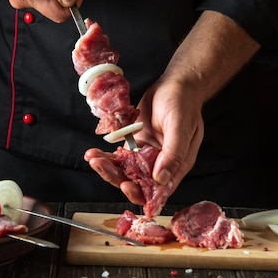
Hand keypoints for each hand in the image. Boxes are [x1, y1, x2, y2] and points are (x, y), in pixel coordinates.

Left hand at [85, 76, 204, 203]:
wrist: (175, 85)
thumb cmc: (183, 104)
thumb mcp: (180, 127)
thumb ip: (173, 154)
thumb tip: (161, 179)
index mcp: (176, 165)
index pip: (159, 189)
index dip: (142, 193)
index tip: (126, 186)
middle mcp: (160, 163)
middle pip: (137, 182)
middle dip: (117, 178)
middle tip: (102, 166)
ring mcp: (146, 155)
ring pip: (124, 171)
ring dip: (107, 168)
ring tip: (93, 158)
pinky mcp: (135, 144)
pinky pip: (118, 156)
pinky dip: (106, 156)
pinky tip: (93, 153)